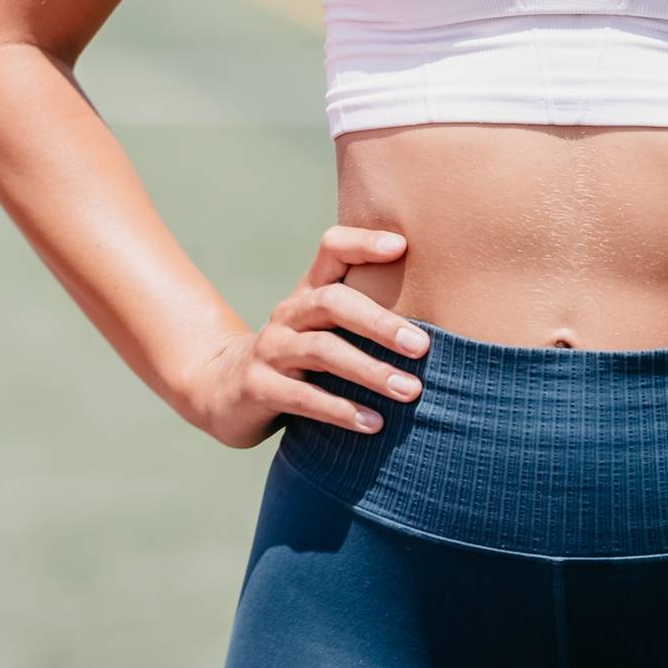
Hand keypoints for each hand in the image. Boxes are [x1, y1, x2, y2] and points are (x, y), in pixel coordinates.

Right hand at [179, 226, 433, 449]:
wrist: (223, 389)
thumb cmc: (297, 358)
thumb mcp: (323, 329)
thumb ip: (364, 315)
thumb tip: (444, 315)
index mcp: (309, 292)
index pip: (331, 249)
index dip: (363, 243)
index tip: (402, 247)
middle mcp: (288, 313)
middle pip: (332, 302)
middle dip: (380, 323)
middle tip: (423, 347)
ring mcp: (270, 350)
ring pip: (322, 351)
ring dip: (369, 370)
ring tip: (410, 392)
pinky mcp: (258, 388)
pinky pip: (303, 398)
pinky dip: (341, 410)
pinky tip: (374, 424)